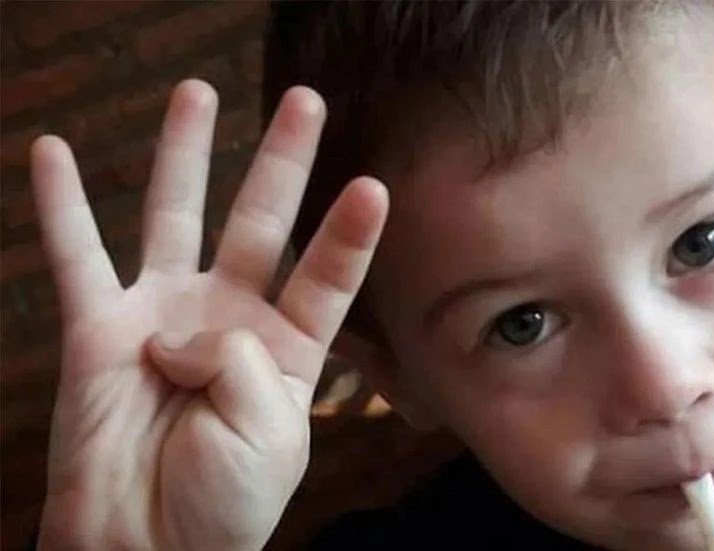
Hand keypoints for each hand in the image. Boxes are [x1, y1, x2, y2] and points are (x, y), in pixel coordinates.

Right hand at [31, 79, 387, 549]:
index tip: (373, 185)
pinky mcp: (98, 329)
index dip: (347, 234)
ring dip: (183, 153)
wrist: (147, 547)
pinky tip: (50, 151)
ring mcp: (163, 314)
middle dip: (282, 160)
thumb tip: (183, 328)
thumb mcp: (270, 434)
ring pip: (175, 216)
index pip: (325, 275)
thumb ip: (240, 360)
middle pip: (261, 220)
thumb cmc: (223, 503)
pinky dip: (60, 207)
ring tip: (197, 91)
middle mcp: (229, 317)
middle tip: (306, 99)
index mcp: (287, 348)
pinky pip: (76, 257)